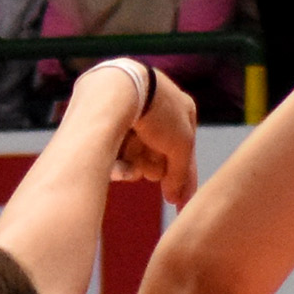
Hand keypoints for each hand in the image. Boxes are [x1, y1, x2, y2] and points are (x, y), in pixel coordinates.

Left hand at [111, 66, 199, 203]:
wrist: (116, 89)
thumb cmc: (157, 114)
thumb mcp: (181, 146)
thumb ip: (182, 175)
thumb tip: (176, 199)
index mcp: (182, 108)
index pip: (186, 151)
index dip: (182, 178)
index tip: (176, 204)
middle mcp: (157, 107)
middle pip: (159, 153)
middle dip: (153, 166)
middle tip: (149, 172)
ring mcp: (132, 108)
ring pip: (136, 150)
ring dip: (134, 163)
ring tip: (126, 163)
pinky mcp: (107, 113)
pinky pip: (116, 143)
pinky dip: (116, 155)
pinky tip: (113, 160)